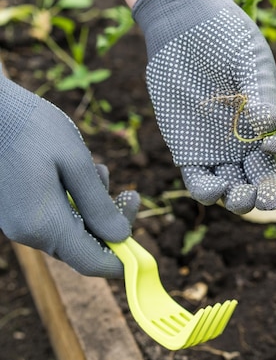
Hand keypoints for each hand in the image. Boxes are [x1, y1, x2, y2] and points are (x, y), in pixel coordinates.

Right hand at [0, 73, 138, 277]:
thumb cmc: (32, 129)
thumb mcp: (76, 164)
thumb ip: (99, 205)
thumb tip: (121, 236)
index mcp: (44, 226)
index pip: (92, 263)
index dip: (121, 261)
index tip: (143, 245)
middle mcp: (27, 233)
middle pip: (83, 247)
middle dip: (111, 224)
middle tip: (130, 193)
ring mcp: (18, 223)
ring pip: (71, 230)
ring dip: (94, 208)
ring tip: (99, 170)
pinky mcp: (15, 210)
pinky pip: (54, 218)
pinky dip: (75, 201)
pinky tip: (78, 171)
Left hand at [133, 0, 275, 213]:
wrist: (184, 24)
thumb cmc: (225, 38)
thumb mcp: (249, 60)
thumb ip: (260, 94)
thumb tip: (269, 126)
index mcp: (272, 120)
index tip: (271, 142)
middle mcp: (250, 140)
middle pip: (264, 176)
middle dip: (268, 192)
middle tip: (266, 198)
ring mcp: (221, 149)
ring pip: (236, 185)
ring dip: (240, 199)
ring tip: (238, 196)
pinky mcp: (191, 151)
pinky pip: (201, 181)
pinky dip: (208, 191)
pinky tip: (214, 190)